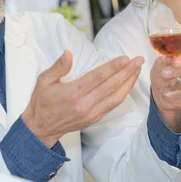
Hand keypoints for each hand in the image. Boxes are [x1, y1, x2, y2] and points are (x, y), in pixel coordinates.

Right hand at [22, 50, 143, 147]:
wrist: (41, 127)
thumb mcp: (43, 80)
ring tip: (137, 70)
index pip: (98, 77)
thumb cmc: (42, 101)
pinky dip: (123, 94)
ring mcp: (91, 113)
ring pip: (116, 97)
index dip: (113, 67)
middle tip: (139, 60)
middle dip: (127, 72)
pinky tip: (128, 85)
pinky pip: (112, 105)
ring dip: (129, 83)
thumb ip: (58, 67)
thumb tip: (68, 53)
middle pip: (111, 86)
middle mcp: (84, 104)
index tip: (125, 58)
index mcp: (73, 93)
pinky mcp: (94, 119)